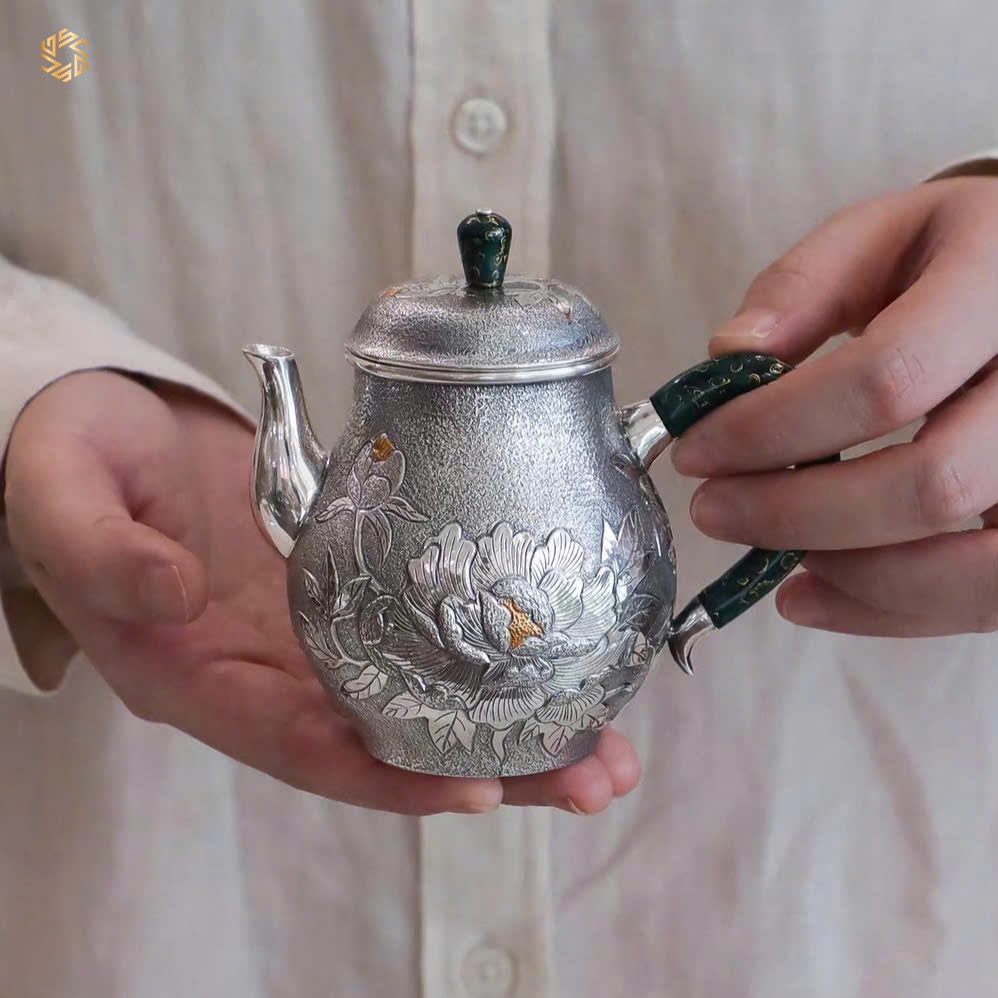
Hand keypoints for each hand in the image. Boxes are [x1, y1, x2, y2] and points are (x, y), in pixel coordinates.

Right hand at [4, 371, 639, 813]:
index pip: (293, 742)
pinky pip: (422, 635)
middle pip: (381, 743)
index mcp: (194, 671)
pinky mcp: (348, 590)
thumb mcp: (67, 492)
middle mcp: (265, 672)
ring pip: (418, 701)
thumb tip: (171, 597)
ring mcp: (313, 635)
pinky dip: (489, 657)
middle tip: (589, 777)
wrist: (115, 429)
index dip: (382, 775)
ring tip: (607, 748)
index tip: (474, 785)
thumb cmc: (78, 460)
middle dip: (487, 769)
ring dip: (513, 729)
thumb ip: (101, 550)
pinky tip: (562, 660)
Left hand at [670, 176, 997, 636]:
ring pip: (976, 566)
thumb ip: (800, 288)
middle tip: (715, 510)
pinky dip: (892, 612)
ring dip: (851, 575)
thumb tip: (726, 356)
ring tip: (769, 554)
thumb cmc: (948, 260)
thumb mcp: (877, 237)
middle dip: (798, 512)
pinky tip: (814, 594)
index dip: (774, 428)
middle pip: (932, 483)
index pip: (887, 376)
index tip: (696, 450)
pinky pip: (989, 597)